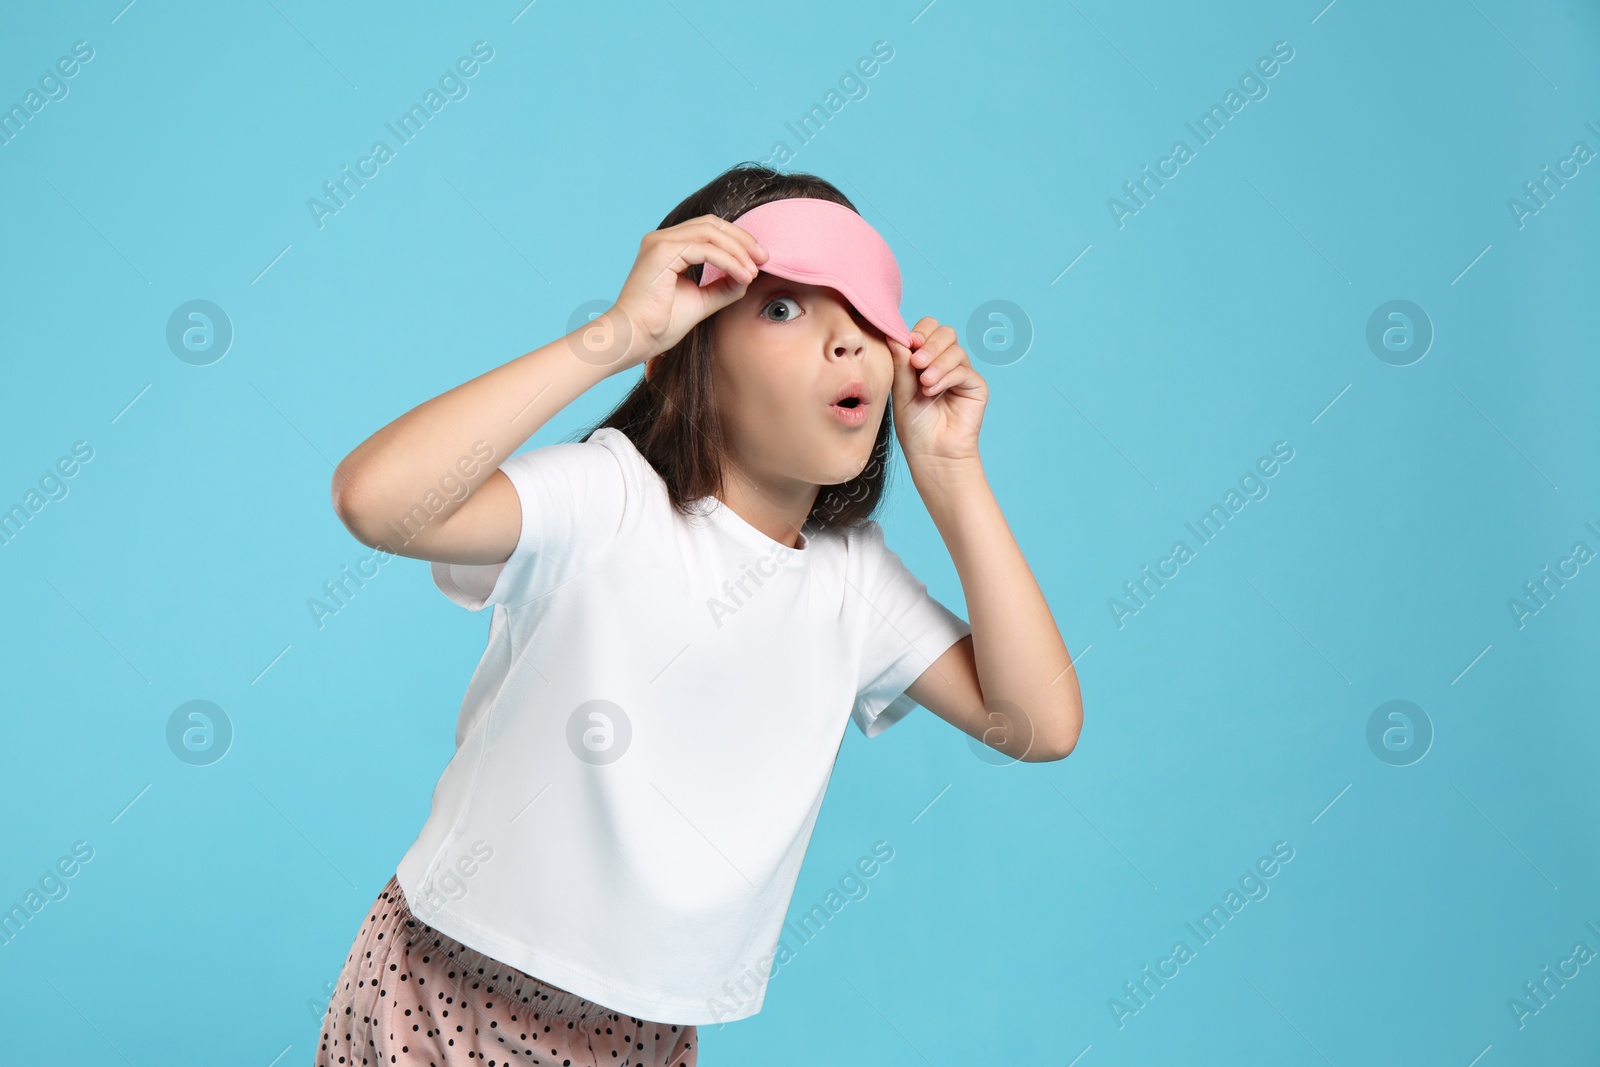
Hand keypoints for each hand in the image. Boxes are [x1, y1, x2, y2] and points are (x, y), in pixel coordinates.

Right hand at [594, 215, 768, 372]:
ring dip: (738, 250)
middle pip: (712, 224)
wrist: (634, 339)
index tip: (759, 260)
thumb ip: (723, 287)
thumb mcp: (701, 301)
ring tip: (754, 271)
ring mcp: (660, 242)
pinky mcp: (661, 251)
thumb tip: (748, 276)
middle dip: (742, 239)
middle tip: (764, 258)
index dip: (737, 240)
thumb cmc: (658, 325)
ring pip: (711, 232)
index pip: (709, 230)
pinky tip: (743, 276)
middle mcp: (661, 239)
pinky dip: (728, 261)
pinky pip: (705, 249)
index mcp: (667, 247)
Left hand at [888, 317, 987, 470]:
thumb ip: (900, 364)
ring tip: (924, 383)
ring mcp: (961, 373)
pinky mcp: (976, 386)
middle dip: (929, 343)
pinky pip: (963, 370)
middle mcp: (945, 363)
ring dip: (937, 363)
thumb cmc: (915, 428)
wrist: (932, 455)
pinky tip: (932, 390)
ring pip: (955, 349)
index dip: (918, 332)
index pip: (927, 330)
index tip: (907, 343)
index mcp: (925, 360)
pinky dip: (946, 376)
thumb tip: (893, 334)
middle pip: (945, 332)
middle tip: (916, 362)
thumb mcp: (901, 391)